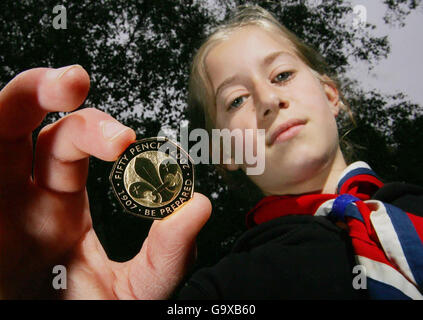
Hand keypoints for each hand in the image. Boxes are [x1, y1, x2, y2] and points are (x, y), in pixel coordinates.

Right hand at [0, 65, 211, 298]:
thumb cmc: (84, 319)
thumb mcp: (136, 290)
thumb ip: (167, 254)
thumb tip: (198, 206)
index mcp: (59, 208)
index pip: (71, 146)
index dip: (97, 131)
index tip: (127, 139)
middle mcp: (22, 199)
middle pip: (25, 124)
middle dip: (48, 92)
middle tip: (77, 81)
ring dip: (16, 100)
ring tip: (58, 85)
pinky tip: (1, 134)